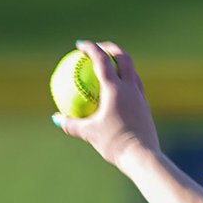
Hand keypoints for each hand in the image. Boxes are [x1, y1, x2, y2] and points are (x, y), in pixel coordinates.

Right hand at [53, 40, 160, 171]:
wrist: (143, 158)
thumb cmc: (115, 144)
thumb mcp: (90, 134)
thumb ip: (72, 124)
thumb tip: (57, 119)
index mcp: (116, 89)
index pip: (102, 59)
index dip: (91, 48)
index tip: (80, 45)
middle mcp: (131, 89)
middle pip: (124, 58)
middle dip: (111, 48)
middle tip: (100, 48)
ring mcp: (141, 98)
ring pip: (133, 72)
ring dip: (122, 64)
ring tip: (112, 67)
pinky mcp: (146, 109)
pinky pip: (136, 89)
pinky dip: (128, 83)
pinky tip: (121, 92)